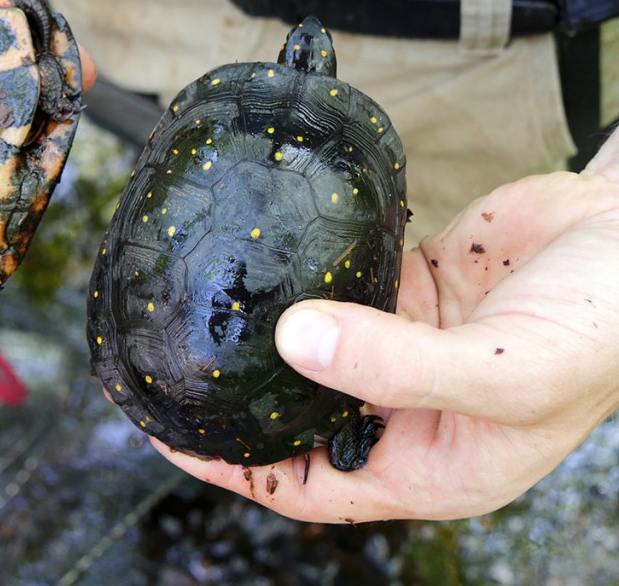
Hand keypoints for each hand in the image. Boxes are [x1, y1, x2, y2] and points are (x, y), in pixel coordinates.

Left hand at [156, 131, 618, 522]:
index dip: (235, 471)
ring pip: (314, 348)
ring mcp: (404, 345)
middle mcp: (408, 410)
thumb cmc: (599, 331)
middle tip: (166, 368)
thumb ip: (395, 366)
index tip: (167, 438)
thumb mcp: (501, 374)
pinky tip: (261, 256)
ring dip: (265, 335)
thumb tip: (293, 343)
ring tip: (196, 310)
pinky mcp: (410, 291)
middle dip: (237, 400)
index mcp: (429, 464)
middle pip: (298, 416)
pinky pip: (341, 288)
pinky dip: (305, 278)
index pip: (306, 485)